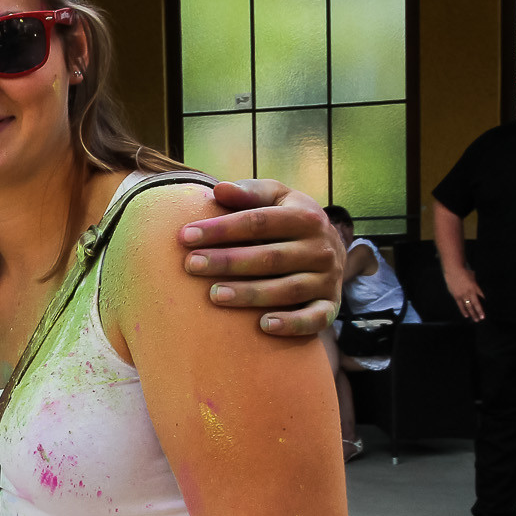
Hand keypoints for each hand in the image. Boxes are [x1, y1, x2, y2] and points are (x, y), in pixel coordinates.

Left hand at [178, 179, 341, 336]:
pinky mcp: (330, 306)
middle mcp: (320, 248)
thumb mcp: (276, 198)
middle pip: (270, 257)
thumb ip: (249, 193)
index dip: (221, 229)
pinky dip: (292, 324)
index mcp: (306, 217)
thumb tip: (219, 189)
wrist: (330, 249)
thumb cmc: (288, 220)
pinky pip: (315, 318)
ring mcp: (327, 279)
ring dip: (251, 294)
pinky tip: (264, 326)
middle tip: (191, 265)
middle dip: (228, 262)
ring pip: (288, 289)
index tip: (185, 236)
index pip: (259, 222)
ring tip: (215, 295)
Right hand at [444, 267, 485, 321]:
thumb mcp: (473, 277)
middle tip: (482, 318)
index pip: (482, 297)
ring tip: (476, 319)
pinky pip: (461, 305)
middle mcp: (470, 292)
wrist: (454, 271)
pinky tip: (466, 315)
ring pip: (469, 306)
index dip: (484, 303)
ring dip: (473, 313)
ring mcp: (463, 295)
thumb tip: (477, 291)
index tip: (487, 308)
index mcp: (476, 287)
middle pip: (476, 304)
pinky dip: (464, 311)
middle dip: (479, 312)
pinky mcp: (456, 296)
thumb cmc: (464, 272)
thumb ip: (475, 284)